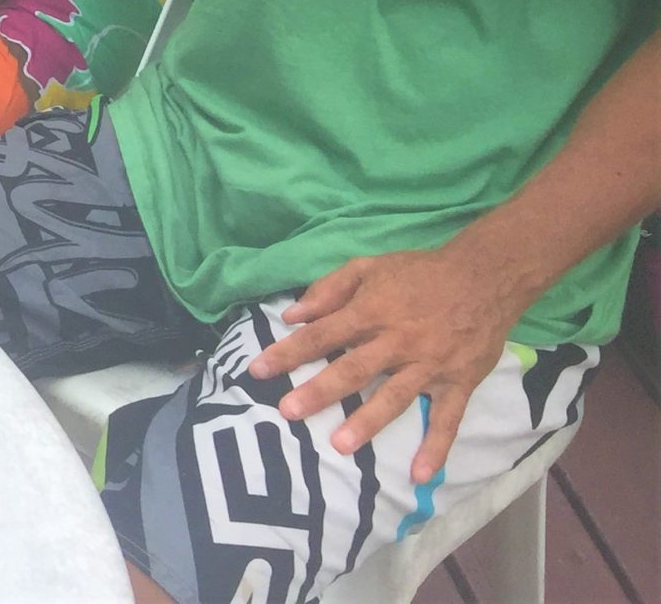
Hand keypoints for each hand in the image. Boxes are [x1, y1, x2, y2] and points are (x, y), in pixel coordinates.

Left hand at [250, 247, 532, 480]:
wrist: (485, 276)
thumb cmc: (419, 272)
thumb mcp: (369, 266)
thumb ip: (328, 289)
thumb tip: (291, 315)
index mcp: (372, 311)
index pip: (321, 334)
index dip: (289, 351)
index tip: (257, 370)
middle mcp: (397, 341)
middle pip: (352, 369)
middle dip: (319, 390)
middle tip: (289, 411)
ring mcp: (429, 365)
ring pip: (394, 396)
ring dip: (367, 421)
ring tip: (340, 445)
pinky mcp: (458, 382)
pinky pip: (447, 419)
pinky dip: (436, 447)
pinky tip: (421, 475)